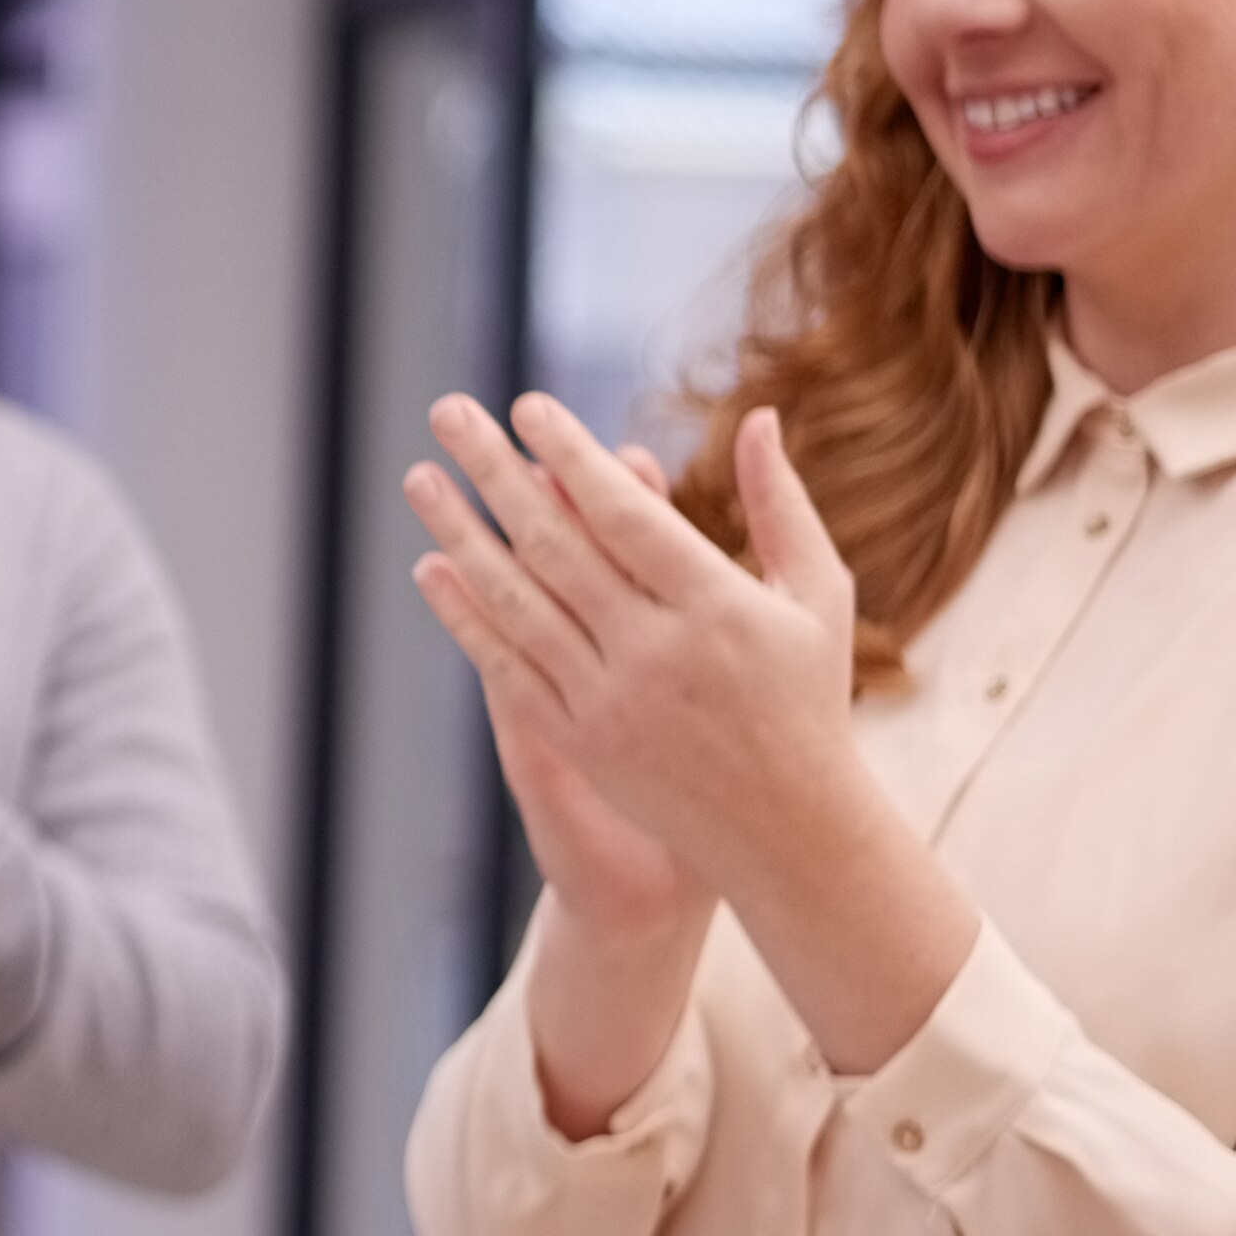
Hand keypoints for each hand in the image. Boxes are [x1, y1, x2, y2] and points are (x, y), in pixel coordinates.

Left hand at [403, 396, 863, 911]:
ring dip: (460, 536)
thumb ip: (781, 503)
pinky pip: (507, 666)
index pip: (627, 515)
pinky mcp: (578, 740)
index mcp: (718, 606)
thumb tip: (756, 413)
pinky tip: (430, 569)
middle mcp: (656, 652)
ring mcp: (609, 700)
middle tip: (448, 412)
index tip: (528, 406)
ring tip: (419, 478)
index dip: (573, 457)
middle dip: (496, 473)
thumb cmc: (806, 696)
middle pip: (557, 545)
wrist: (784, 828)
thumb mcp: (816, 596)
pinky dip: (465, 617)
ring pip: (517, 603)